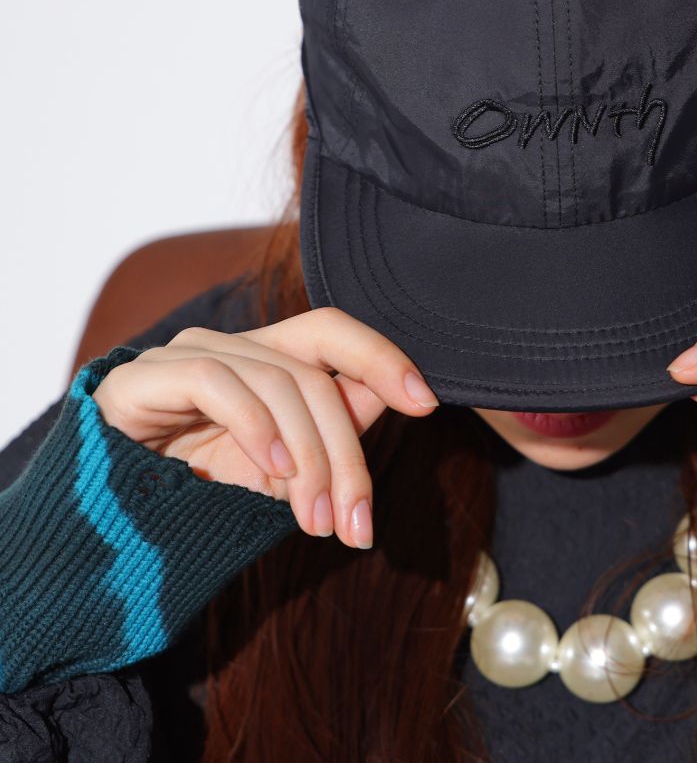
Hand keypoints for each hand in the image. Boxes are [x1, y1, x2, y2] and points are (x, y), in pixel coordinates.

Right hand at [91, 307, 439, 549]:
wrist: (102, 532)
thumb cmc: (192, 500)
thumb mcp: (277, 476)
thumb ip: (328, 434)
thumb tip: (392, 399)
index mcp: (264, 362)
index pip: (331, 333)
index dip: (381, 356)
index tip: (426, 403)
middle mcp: (230, 348)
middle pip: (313, 369)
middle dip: (347, 449)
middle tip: (357, 522)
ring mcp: (187, 356)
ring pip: (276, 382)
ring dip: (309, 458)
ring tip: (315, 522)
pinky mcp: (146, 377)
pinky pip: (218, 382)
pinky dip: (255, 426)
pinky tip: (272, 473)